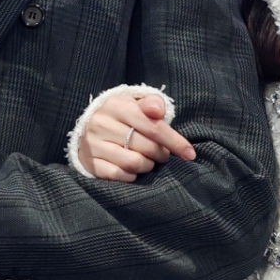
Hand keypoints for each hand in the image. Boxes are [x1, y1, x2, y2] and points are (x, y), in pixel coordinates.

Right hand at [77, 92, 195, 182]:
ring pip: (134, 163)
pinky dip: (131, 175)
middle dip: (161, 154)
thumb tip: (158, 111)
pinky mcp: (90, 163)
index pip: (153, 126)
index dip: (175, 141)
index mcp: (116, 105)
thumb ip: (152, 103)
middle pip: (146, 147)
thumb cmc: (122, 117)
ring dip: (147, 166)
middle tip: (163, 155)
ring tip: (147, 160)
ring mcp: (93, 145)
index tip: (190, 154)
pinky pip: (119, 175)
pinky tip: (132, 169)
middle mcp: (101, 124)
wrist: (89, 129)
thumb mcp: (136, 104)